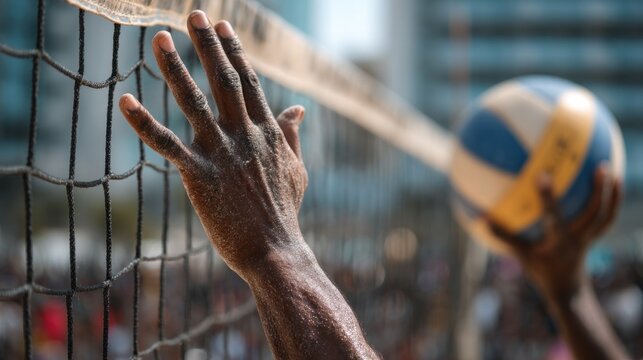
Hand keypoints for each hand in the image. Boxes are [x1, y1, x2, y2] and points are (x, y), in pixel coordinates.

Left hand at [118, 11, 307, 275]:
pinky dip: (143, 121)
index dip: (234, 51)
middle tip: (193, 14)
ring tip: (158, 38)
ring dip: (175, 68)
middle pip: (224, 80)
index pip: (249, 82)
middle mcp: (245, 135)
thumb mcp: (297, 169)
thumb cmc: (284, 212)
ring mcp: (221, 153)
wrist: (274, 249)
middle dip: (207, 45)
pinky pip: (167, 144)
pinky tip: (124, 99)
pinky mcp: (199, 175)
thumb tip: (299, 108)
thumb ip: (293, 136)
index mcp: (268, 132)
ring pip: (194, 102)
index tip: (222, 26)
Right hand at [488, 165, 621, 297]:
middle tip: (601, 166)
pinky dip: (612, 202)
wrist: (567, 291)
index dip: (547, 197)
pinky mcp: (594, 237)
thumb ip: (504, 236)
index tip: (543, 175)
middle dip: (599, 191)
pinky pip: (606, 219)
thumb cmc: (540, 271)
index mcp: (558, 242)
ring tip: (614, 172)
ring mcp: (589, 238)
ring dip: (613, 195)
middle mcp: (577, 239)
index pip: (553, 217)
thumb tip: (481, 217)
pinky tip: (612, 185)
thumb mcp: (520, 254)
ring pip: (606, 216)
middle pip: (595, 215)